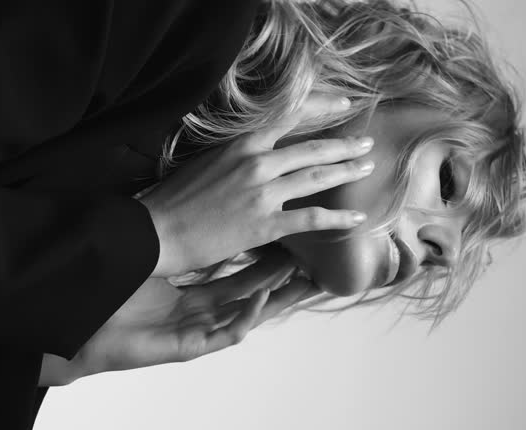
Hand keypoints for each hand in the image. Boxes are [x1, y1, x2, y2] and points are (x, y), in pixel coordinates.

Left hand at [50, 249, 320, 382]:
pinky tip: (262, 297)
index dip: (266, 258)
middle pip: (253, 295)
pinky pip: (228, 333)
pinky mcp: (190, 347)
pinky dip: (247, 315)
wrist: (83, 330)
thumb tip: (187, 215)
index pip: (239, 275)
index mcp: (194, 296)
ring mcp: (198, 332)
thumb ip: (172, 251)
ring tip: (300, 277)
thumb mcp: (149, 271)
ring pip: (249, 314)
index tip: (284, 238)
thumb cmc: (114, 299)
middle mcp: (201, 315)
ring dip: (276, 296)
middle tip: (311, 258)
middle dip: (283, 278)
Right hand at [138, 92, 374, 277]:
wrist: (158, 230)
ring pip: (317, 178)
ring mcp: (263, 194)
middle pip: (312, 149)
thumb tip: (263, 151)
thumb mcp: (208, 160)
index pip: (291, 116)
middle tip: (367, 144)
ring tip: (367, 168)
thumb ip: (239, 153)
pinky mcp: (265, 225)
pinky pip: (312, 219)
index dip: (322, 108)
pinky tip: (358, 218)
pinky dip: (338, 218)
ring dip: (346, 172)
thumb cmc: (176, 197)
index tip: (344, 103)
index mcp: (242, 143)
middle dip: (344, 145)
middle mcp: (257, 163)